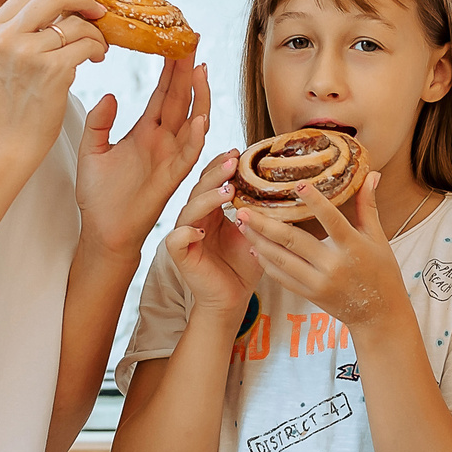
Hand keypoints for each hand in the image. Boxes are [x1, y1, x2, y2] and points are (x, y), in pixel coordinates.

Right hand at [0, 0, 110, 163]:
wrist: (9, 137)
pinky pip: (86, 45)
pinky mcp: (52, 71)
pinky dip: (98, 48)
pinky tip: (97, 57)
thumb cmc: (16, 97)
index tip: (80, 3)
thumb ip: (27, 26)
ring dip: (95, 32)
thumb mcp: (7, 54)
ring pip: (76, 23)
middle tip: (97, 12)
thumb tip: (64, 1)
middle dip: (83, 0)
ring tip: (99, 46)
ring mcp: (28, 53)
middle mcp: (7, 37)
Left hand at [77, 57, 211, 258]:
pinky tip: (199, 119)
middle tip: (192, 42)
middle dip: (187, 71)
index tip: (175, 43)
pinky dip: (196, 137)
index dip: (170, 69)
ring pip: (193, 121)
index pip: (163, 94)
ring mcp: (171, 158)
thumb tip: (110, 95)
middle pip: (180, 99)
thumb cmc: (98, 196)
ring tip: (201, 69)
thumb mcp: (91, 150)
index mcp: (145, 132)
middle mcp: (163, 141)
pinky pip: (189, 155)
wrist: (102, 231)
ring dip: (199, 96)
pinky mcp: (172, 178)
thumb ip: (99, 122)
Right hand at [160, 149, 258, 313]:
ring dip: (206, 199)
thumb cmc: (244, 265)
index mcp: (212, 210)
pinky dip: (185, 233)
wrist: (234, 298)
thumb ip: (259, 211)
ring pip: (188, 210)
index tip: (238, 153)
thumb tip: (276, 185)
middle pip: (199, 189)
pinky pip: (175, 240)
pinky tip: (200, 230)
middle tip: (233, 163)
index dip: (221, 166)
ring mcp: (186, 235)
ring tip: (226, 192)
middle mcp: (196, 218)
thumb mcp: (256, 233)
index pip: (211, 180)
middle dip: (215, 174)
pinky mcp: (180, 255)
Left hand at [228, 173, 410, 331]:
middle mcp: (333, 265)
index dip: (315, 202)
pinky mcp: (309, 294)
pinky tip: (254, 247)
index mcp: (352, 247)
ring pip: (281, 260)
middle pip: (293, 241)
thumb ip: (368, 206)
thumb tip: (372, 174)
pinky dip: (267, 263)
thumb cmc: (382, 272)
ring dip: (259, 241)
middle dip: (265, 224)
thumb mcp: (378, 238)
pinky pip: (282, 277)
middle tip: (243, 208)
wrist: (379, 314)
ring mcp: (319, 282)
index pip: (331, 219)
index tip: (298, 184)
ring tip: (242, 224)